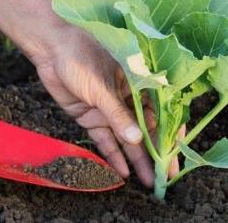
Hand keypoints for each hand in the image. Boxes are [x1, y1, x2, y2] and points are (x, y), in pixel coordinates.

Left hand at [0, 0, 179, 184]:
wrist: (51, 45)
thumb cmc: (83, 54)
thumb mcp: (103, 86)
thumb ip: (119, 114)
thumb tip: (137, 141)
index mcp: (139, 82)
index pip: (161, 111)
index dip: (169, 133)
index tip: (176, 152)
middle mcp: (128, 96)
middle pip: (146, 129)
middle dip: (156, 152)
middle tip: (166, 176)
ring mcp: (109, 107)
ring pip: (127, 138)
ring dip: (137, 158)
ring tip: (148, 181)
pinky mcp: (90, 115)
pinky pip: (104, 139)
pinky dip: (112, 154)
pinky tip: (122, 171)